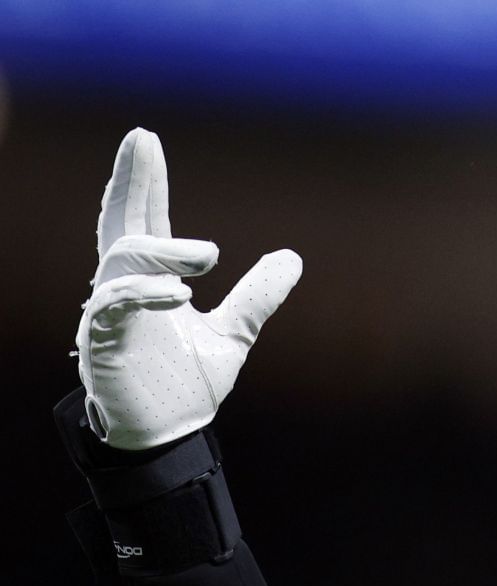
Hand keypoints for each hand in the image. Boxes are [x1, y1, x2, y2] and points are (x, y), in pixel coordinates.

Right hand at [75, 128, 301, 448]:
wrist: (168, 435)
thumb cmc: (186, 384)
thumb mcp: (233, 335)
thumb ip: (256, 298)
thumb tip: (292, 257)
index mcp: (149, 282)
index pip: (143, 220)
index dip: (144, 182)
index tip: (146, 139)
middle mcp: (122, 290)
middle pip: (120, 223)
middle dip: (130, 181)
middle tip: (144, 141)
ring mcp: (108, 315)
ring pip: (121, 260)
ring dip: (162, 250)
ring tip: (207, 257)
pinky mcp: (104, 344)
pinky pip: (114, 306)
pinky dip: (144, 292)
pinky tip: (180, 293)